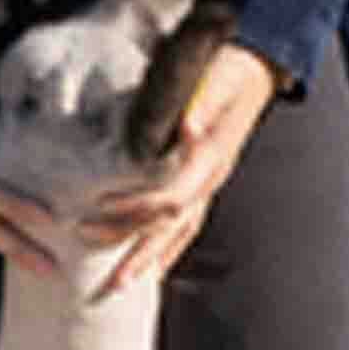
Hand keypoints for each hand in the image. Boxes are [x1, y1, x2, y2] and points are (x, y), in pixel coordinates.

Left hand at [86, 41, 278, 300]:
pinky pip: (188, 225)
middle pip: (171, 225)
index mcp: (210, 155)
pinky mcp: (208, 181)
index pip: (170, 197)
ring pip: (180, 231)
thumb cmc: (227, 66)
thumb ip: (200, 103)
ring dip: (149, 259)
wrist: (257, 64)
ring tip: (119, 285)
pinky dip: (167, 249)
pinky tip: (151, 267)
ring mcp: (212, 182)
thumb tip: (185, 128)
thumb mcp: (213, 77)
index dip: (132, 210)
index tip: (93, 215)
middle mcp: (212, 176)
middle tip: (91, 257)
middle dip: (133, 246)